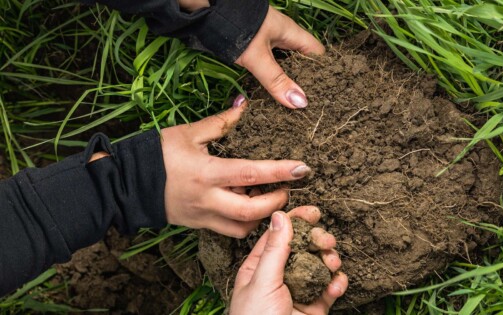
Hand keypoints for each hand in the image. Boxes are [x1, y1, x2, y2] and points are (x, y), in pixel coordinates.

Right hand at [160, 97, 311, 237]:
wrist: (125, 183)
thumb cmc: (156, 154)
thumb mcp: (188, 133)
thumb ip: (221, 122)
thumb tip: (245, 105)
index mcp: (206, 172)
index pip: (252, 174)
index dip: (280, 172)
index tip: (303, 169)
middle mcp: (207, 199)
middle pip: (252, 211)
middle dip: (276, 202)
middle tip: (286, 189)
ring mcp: (203, 216)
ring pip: (242, 227)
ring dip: (261, 215)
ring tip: (265, 196)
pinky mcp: (199, 225)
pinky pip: (228, 230)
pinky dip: (244, 221)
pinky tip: (245, 204)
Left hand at [230, 207, 347, 314]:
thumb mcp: (262, 282)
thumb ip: (275, 249)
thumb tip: (280, 215)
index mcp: (259, 268)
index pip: (279, 236)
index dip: (296, 221)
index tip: (313, 212)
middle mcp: (279, 277)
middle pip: (303, 248)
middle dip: (317, 241)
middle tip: (326, 241)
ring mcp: (298, 292)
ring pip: (319, 266)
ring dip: (329, 261)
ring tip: (332, 264)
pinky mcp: (315, 308)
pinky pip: (329, 289)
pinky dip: (336, 283)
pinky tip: (337, 283)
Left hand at [235, 6, 325, 108]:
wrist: (208, 9)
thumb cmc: (236, 29)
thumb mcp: (257, 57)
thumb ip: (276, 80)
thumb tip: (300, 103)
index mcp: (292, 33)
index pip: (318, 53)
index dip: (323, 72)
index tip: (324, 93)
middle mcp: (284, 37)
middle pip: (302, 61)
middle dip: (305, 81)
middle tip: (308, 105)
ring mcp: (269, 42)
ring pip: (285, 65)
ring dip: (287, 81)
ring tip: (293, 105)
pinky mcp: (255, 48)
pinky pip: (270, 66)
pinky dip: (272, 79)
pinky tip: (271, 94)